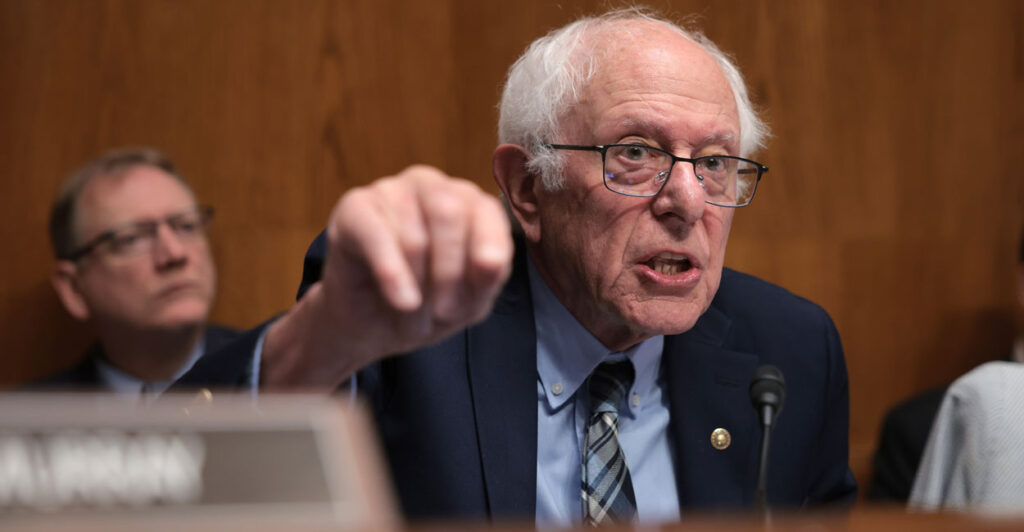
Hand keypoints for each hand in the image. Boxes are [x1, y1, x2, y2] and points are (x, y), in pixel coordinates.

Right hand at [262, 165, 513, 388]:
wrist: (371, 325)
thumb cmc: (427, 303)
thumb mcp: (469, 301)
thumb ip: (487, 277)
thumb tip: (491, 261)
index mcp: (467, 201)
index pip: (486, 211)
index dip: (485, 254)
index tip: (476, 293)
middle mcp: (430, 186)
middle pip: (450, 213)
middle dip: (449, 272)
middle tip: (444, 312)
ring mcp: (390, 191)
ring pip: (413, 235)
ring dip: (417, 287)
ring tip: (412, 314)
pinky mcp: (353, 208)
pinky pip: (376, 236)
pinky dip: (392, 273)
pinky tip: (401, 300)